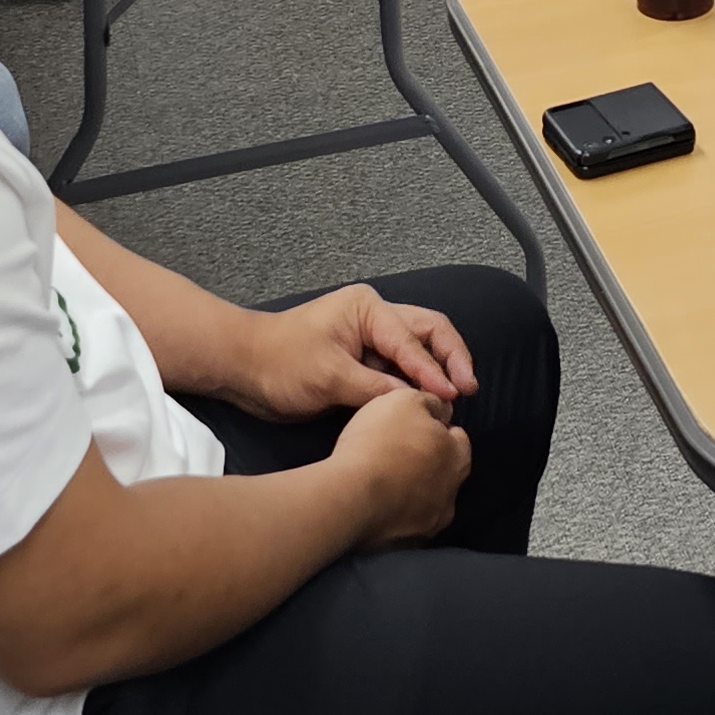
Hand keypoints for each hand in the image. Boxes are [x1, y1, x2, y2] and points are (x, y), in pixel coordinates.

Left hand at [234, 285, 477, 421]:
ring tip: (455, 400)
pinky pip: (398, 372)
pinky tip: (427, 406)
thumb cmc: (280, 363)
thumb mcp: (329, 377)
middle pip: (428, 331)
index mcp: (368, 308)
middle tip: (469, 388)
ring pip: (417, 352)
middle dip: (451, 358)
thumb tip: (415, 404)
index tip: (452, 395)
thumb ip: (374, 390)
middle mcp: (375, 318)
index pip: (411, 340)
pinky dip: (416, 386)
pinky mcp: (363, 365)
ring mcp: (370, 341)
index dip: (433, 370)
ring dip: (436, 373)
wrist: (244, 369)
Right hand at [330, 385, 469, 548]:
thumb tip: (443, 411)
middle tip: (398, 453)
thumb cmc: (382, 441)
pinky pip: (407, 526)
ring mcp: (431, 525)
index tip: (415, 427)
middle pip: (445, 473)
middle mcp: (451, 495)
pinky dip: (397, 515)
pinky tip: (378, 505)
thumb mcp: (406, 400)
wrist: (351, 496)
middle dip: (429, 463)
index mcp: (457, 458)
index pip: (458, 439)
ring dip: (414, 492)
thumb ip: (430, 403)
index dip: (438, 429)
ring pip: (428, 503)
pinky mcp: (408, 547)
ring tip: (385, 482)